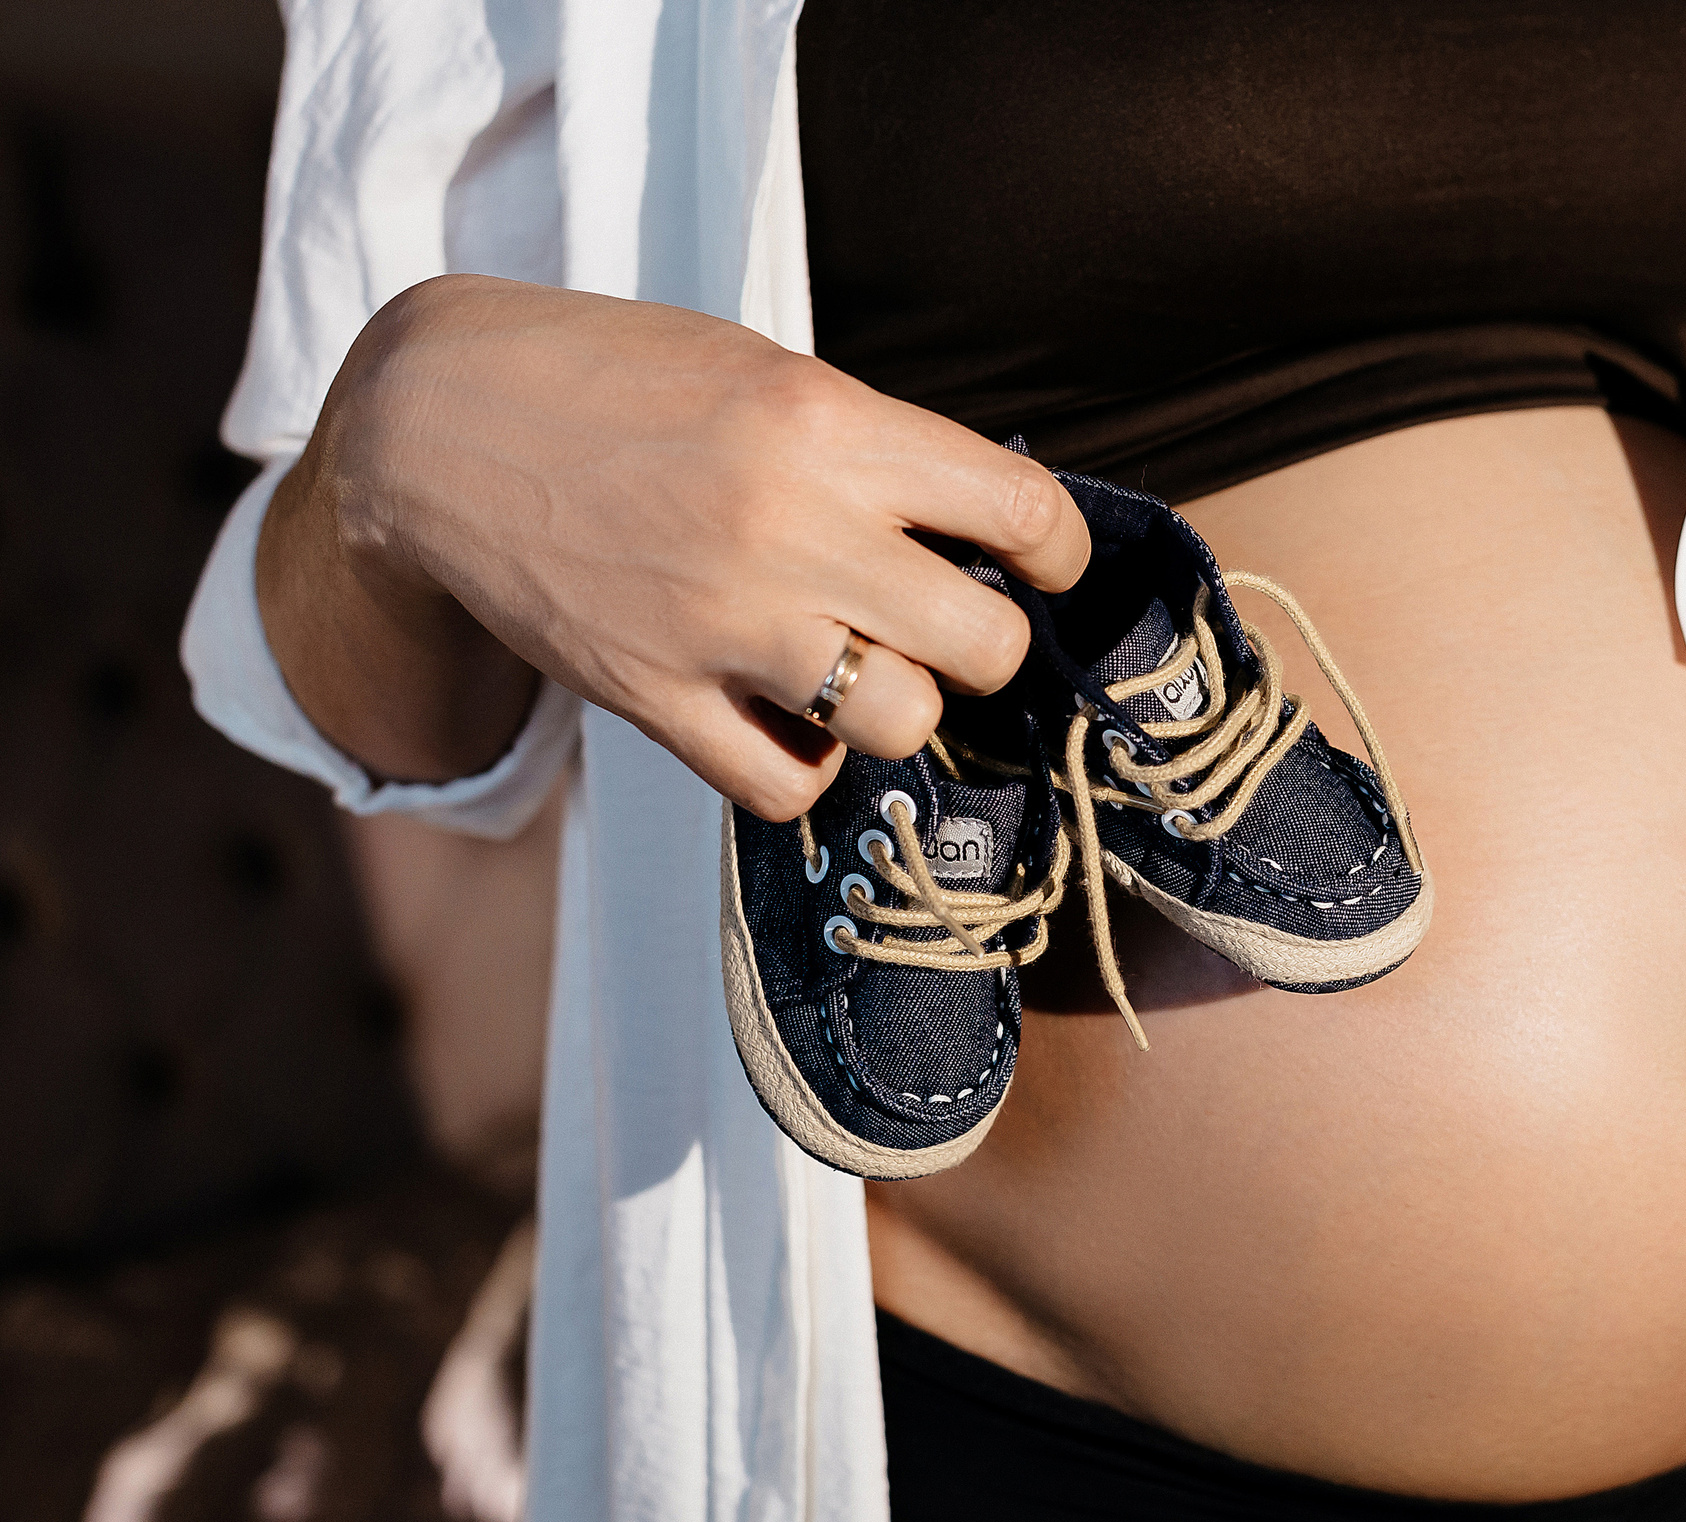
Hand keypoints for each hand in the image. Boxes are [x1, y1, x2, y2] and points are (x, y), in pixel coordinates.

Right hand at [263, 275, 1086, 819]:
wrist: (434, 424)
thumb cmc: (615, 383)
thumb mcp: (764, 374)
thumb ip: (874, 452)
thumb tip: (985, 537)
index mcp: (827, 425)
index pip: (1020, 513)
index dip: (1054, 551)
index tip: (1040, 562)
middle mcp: (789, 529)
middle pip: (986, 645)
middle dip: (987, 642)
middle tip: (946, 622)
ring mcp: (721, 625)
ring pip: (901, 722)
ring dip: (897, 704)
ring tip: (855, 664)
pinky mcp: (655, 698)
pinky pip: (788, 785)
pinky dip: (804, 764)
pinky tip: (782, 714)